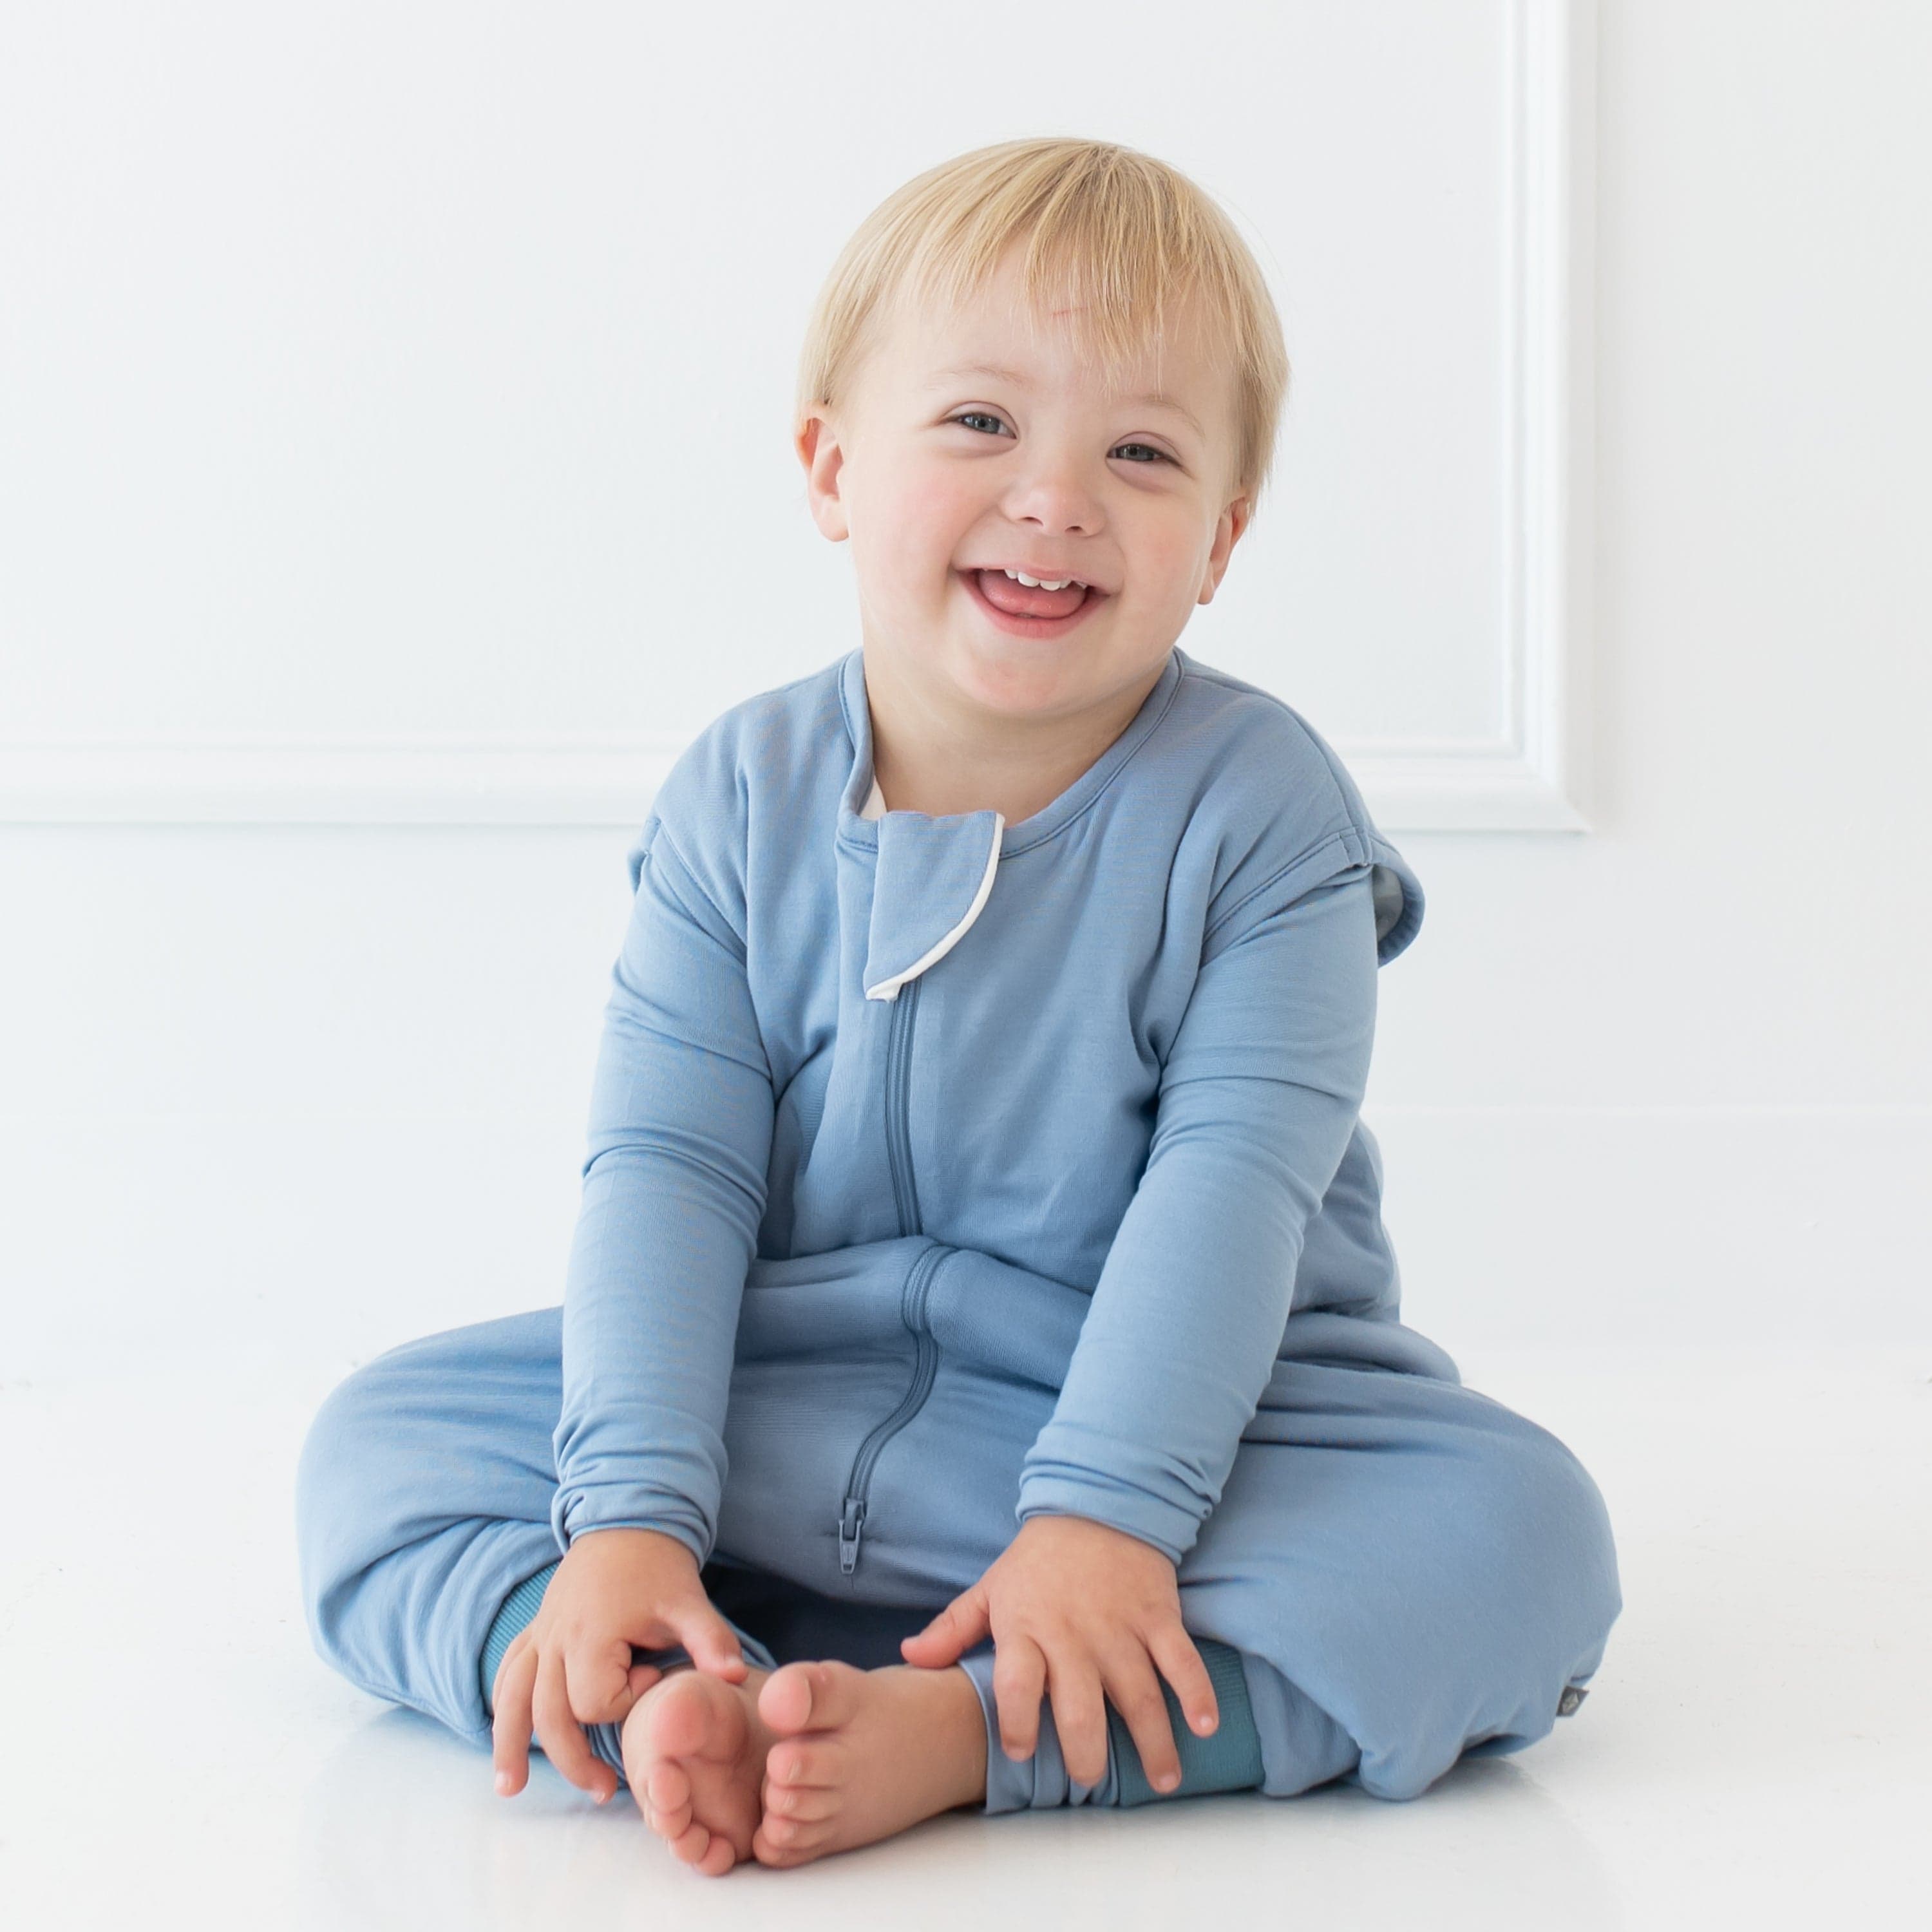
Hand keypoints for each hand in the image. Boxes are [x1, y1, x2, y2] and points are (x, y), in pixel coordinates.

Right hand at [490, 1526, 746, 1804]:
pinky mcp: (536, 1629)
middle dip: (574, 1759)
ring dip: (511, 1745)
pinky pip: (509, 1673)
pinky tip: (504, 1739)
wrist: (627, 1518)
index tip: (654, 1675)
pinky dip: (502, 1707)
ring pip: (513, 1700)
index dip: (626, 1702)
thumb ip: (710, 1640)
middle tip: (604, 1792)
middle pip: (549, 1717)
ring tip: (511, 1790)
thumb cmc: (658, 1564)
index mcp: (589, 1633)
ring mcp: (540, 1634)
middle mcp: (554, 1638)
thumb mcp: (688, 1600)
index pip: (594, 1702)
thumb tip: (735, 1678)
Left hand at [898, 1514, 1218, 1791]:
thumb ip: (952, 1628)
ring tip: (1163, 1780)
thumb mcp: (990, 1587)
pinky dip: (1197, 1694)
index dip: (1016, 1725)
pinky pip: (1182, 1661)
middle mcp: (1073, 1635)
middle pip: (1079, 1709)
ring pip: (1138, 1696)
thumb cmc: (1038, 1558)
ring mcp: (1120, 1628)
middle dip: (1086, 1755)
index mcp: (1026, 1628)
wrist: (1099, 1502)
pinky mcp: (1159, 1616)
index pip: (1016, 1687)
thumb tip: (910, 1658)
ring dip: (1153, 1744)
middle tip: (1090, 1781)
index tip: (1021, 1754)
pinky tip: (1206, 1727)